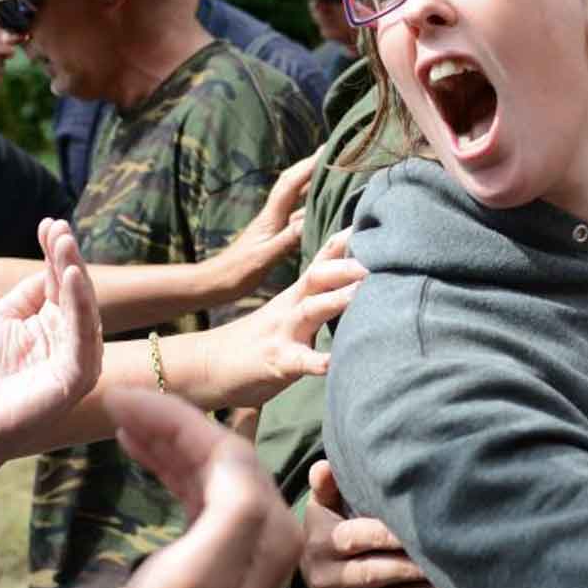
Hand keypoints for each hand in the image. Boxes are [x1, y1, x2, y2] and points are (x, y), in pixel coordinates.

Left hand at [0, 218, 100, 478]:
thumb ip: (27, 294)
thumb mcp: (2, 319)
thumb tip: (49, 267)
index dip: (56, 253)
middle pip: (75, 291)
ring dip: (74, 273)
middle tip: (59, 228)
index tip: (49, 223)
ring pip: (83, 308)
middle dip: (67, 257)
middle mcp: (73, 340)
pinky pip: (84, 336)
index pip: (60, 283)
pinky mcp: (77, 376)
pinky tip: (70, 277)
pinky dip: (80, 305)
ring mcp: (79, 359)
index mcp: (55, 328)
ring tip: (64, 243)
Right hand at [87, 388, 301, 587]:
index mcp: (274, 531)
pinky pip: (194, 491)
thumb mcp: (199, 569)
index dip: (179, 421)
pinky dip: (166, 464)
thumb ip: (231, 506)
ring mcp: (240, 541)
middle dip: (172, 423)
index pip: (230, 452)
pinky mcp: (211, 549)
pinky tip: (137, 446)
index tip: (128, 398)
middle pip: (220, 455)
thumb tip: (230, 454)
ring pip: (205, 468)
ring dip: (165, 439)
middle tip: (120, 400)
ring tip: (121, 417)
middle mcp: (269, 531)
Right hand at [180, 229, 364, 408]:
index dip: (346, 241)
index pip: (323, 261)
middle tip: (380, 258)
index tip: (372, 223)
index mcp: (295, 296)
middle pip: (317, 276)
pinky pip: (300, 360)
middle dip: (347, 266)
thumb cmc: (256, 342)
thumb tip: (354, 293)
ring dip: (336, 301)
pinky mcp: (277, 362)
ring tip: (360, 294)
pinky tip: (334, 363)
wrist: (207, 364)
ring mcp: (283, 333)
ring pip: (310, 310)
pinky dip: (318, 362)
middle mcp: (290, 308)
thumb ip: (315, 302)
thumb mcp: (286, 315)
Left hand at [208, 150, 318, 300]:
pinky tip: (318, 204)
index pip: (292, 183)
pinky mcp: (273, 232)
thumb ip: (287, 240)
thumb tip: (308, 222)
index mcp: (271, 216)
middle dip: (309, 164)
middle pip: (291, 181)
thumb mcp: (265, 258)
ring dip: (309, 180)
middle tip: (329, 150)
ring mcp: (272, 222)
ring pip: (294, 194)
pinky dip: (308, 202)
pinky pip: (296, 211)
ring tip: (329, 170)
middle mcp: (272, 214)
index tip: (326, 150)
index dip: (309, 166)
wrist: (217, 281)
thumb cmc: (238, 272)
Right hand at [301, 460, 440, 587]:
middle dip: (409, 569)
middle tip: (443, 562)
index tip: (419, 531)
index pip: (356, 539)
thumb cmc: (331, 529)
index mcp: (321, 544)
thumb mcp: (324, 506)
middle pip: (372, 574)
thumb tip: (324, 465)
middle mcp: (325, 579)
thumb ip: (327, 485)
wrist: (312, 573)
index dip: (388, 535)